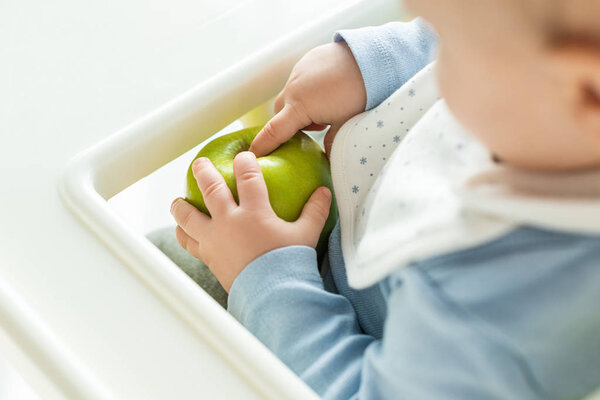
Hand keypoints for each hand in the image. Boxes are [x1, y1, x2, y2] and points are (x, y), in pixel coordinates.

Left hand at [170, 151, 331, 291]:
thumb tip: (324, 192)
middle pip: (211, 189)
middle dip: (203, 172)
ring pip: (189, 217)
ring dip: (181, 206)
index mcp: (254, 212)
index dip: (245, 162)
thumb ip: (315, 211)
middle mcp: (229, 222)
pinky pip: (188, 243)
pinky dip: (182, 235)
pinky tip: (182, 231)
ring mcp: (215, 240)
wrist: (272, 295)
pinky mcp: (208, 257)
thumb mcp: (306, 234)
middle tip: (199, 163)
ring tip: (178, 200)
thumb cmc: (289, 264)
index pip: (247, 177)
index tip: (243, 156)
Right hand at [249, 41, 366, 158]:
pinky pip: (301, 80)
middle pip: (281, 113)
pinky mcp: (308, 60)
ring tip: (326, 110)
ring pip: (291, 96)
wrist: (372, 59)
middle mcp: (293, 88)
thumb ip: (332, 143)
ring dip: (301, 107)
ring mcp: (299, 71)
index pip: (273, 132)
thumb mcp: (345, 124)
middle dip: (290, 124)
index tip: (253, 156)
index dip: (262, 146)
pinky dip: (309, 90)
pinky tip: (329, 91)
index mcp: (299, 107)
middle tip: (314, 129)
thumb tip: (328, 156)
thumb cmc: (359, 94)